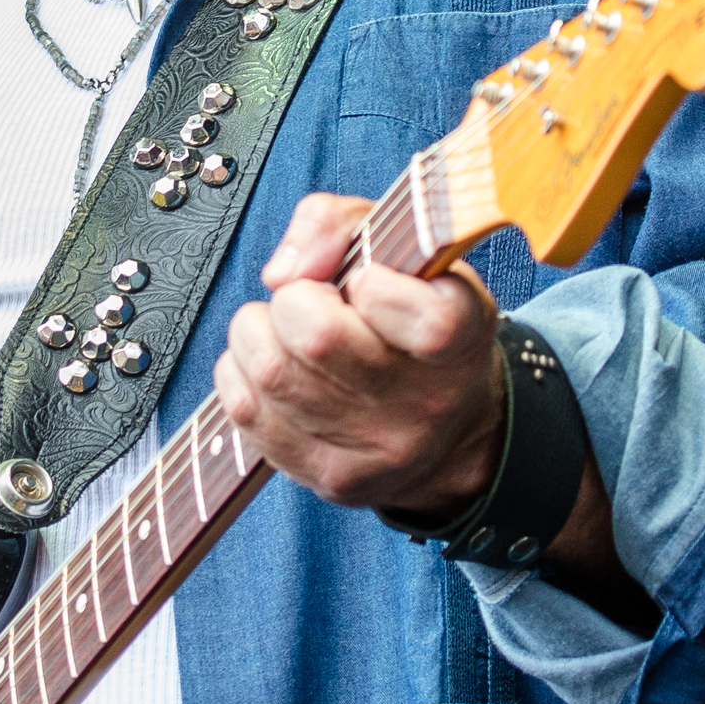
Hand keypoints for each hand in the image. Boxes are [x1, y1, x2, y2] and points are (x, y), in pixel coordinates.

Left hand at [216, 192, 505, 514]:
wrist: (446, 433)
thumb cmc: (414, 322)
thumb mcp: (404, 251)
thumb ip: (341, 224)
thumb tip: (284, 271)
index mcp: (462, 340)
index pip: (425, 320)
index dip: (374, 284)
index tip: (365, 280)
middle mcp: (427, 404)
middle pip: (317, 338)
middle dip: (293, 300)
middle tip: (309, 300)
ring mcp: (378, 449)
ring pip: (270, 372)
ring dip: (258, 334)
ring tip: (283, 331)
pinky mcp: (331, 479)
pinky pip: (246, 410)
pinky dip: (241, 373)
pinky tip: (272, 365)